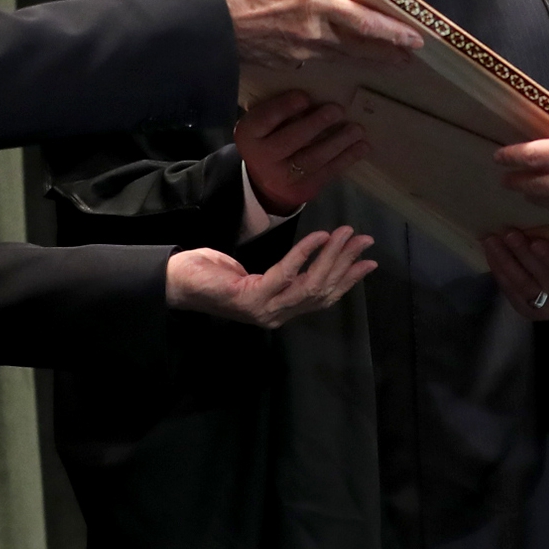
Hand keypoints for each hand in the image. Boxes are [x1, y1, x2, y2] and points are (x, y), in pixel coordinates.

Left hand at [165, 226, 375, 328]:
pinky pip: (286, 273)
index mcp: (281, 310)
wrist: (178, 283)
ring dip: (332, 255)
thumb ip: (284, 275)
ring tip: (346, 233)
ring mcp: (266, 309)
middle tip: (364, 239)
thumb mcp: (257, 275)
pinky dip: (305, 252)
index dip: (349, 280)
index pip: (324, 297)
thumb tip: (314, 258)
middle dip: (347, 263)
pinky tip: (319, 235)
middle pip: (323, 290)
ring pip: (310, 284)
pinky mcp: (252, 297)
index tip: (370, 262)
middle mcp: (277, 314)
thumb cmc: (213, 275)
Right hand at [212, 0, 421, 68]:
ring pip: (345, 56)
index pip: (365, 22)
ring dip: (370, 58)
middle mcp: (314, 32)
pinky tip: (347, 56)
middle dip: (389, 52)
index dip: (393, 32)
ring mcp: (302, 52)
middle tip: (409, 56)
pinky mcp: (289, 63)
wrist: (206, 23)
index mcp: (315, 1)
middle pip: (362, 47)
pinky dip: (340, 59)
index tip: (414, 38)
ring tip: (389, 59)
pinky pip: (322, 60)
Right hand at [237, 90, 368, 212]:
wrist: (267, 181)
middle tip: (337, 110)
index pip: (264, 119)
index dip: (284, 108)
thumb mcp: (266, 124)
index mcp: (249, 134)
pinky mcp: (303, 190)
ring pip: (312, 159)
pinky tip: (361, 147)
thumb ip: (281, 109)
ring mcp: (282, 177)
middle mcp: (261, 158)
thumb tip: (317, 91)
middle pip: (290, 140)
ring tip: (357, 129)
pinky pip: (326, 172)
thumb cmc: (272, 138)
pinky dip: (346, 159)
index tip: (305, 96)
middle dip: (316, 124)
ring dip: (338, 142)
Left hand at [480, 228, 548, 319]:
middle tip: (508, 233)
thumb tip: (539, 211)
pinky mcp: (528, 310)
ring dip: (505, 261)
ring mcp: (547, 307)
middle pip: (542, 277)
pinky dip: (499, 271)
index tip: (536, 242)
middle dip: (522, 254)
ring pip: (523, 286)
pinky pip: (511, 291)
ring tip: (492, 240)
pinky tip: (491, 254)